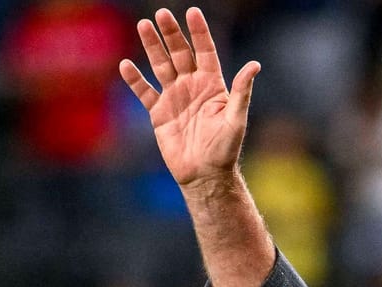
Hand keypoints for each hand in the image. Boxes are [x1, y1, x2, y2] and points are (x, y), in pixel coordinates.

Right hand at [119, 7, 259, 191]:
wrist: (205, 174)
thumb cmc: (225, 149)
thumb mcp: (236, 119)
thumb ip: (242, 91)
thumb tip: (255, 65)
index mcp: (212, 85)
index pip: (205, 51)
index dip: (199, 33)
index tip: (192, 12)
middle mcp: (192, 86)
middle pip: (180, 53)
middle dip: (171, 34)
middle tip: (161, 14)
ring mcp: (174, 98)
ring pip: (161, 66)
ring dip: (152, 47)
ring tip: (143, 26)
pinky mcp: (158, 113)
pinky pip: (144, 92)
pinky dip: (135, 79)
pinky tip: (126, 64)